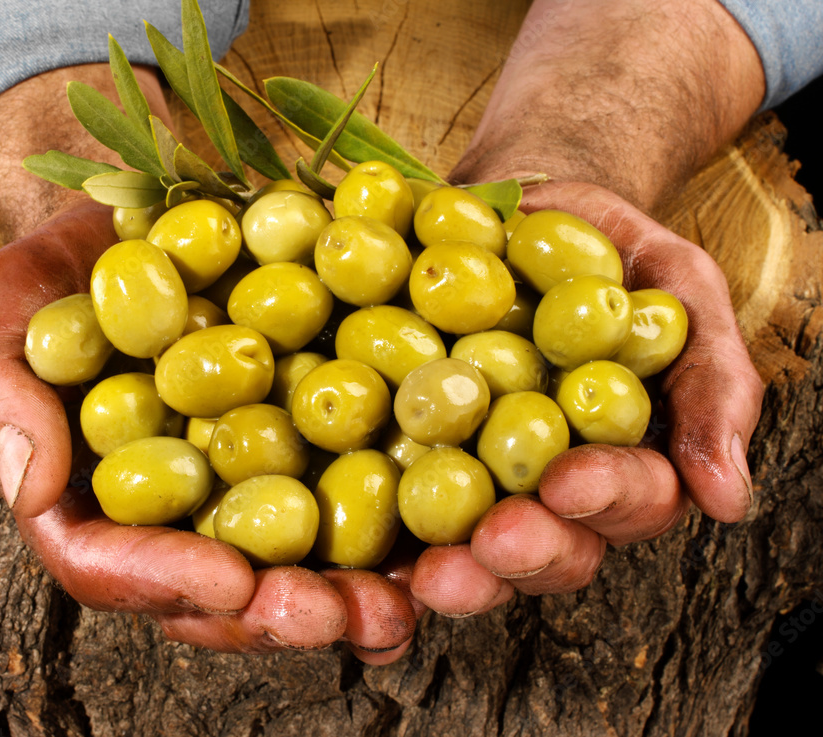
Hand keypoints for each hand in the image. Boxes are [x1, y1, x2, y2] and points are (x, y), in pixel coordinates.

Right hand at [0, 195, 418, 659]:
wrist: (156, 218)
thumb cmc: (76, 265)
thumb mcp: (16, 302)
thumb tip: (27, 484)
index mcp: (95, 496)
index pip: (112, 563)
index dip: (164, 581)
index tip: (230, 581)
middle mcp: (177, 512)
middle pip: (218, 589)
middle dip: (277, 614)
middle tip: (333, 617)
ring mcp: (250, 486)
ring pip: (294, 566)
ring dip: (349, 599)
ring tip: (398, 606)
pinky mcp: (318, 449)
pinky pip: (357, 502)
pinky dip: (397, 536)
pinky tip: (440, 547)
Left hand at [411, 180, 763, 614]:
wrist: (505, 213)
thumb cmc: (601, 251)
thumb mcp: (675, 287)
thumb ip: (711, 379)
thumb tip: (725, 501)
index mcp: (620, 461)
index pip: (629, 497)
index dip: (605, 496)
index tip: (570, 480)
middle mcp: (546, 493)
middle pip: (547, 547)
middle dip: (524, 551)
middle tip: (494, 541)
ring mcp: (471, 485)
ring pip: (468, 552)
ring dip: (452, 570)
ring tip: (426, 572)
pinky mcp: (401, 466)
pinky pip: (388, 516)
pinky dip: (376, 548)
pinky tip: (353, 557)